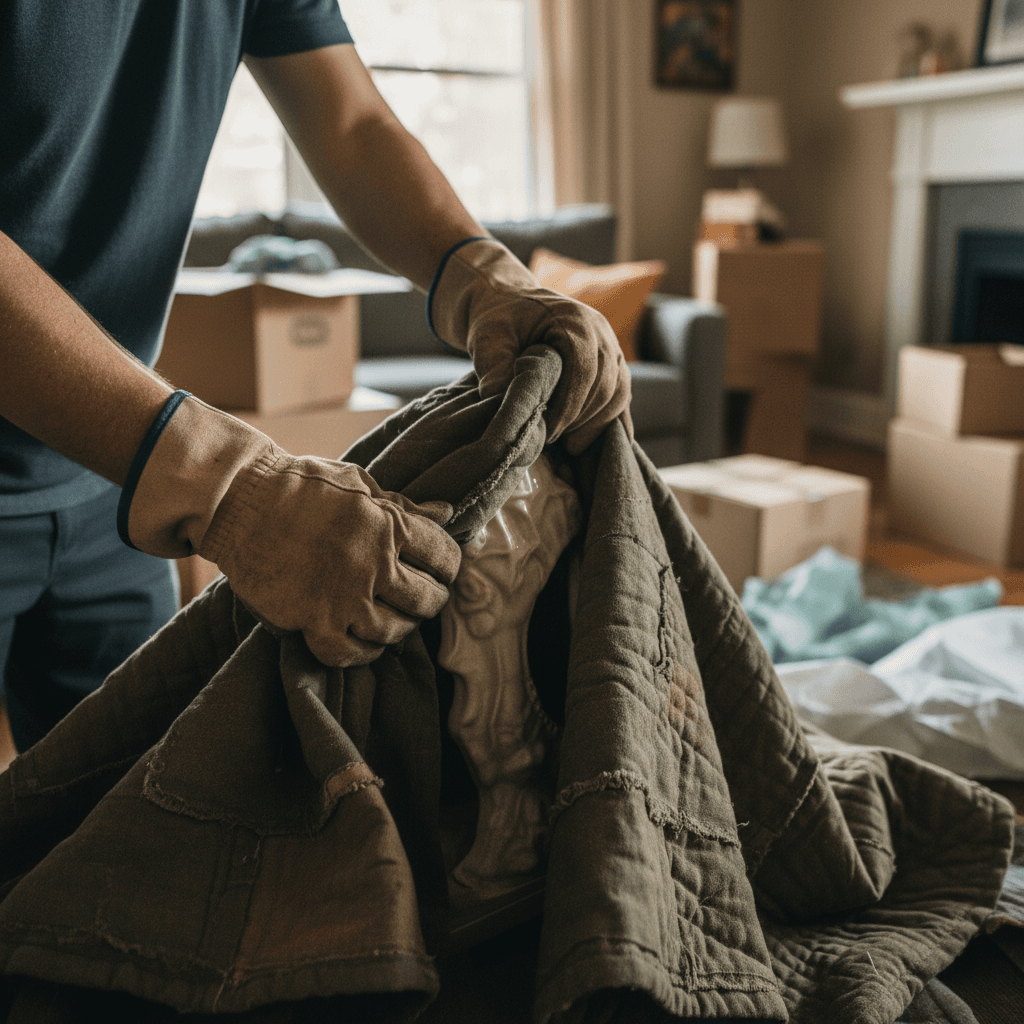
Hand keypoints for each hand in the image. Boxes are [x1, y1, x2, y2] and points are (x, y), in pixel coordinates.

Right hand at [121, 395, 461, 665]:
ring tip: (395, 620)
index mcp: (390, 525)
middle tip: (424, 599)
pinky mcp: (313, 621)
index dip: (449, 566)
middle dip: (432, 600)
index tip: (441, 571)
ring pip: (393, 631)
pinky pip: (349, 653)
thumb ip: (403, 504)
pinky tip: (363, 642)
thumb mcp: (359, 483)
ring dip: (400, 628)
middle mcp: (374, 565)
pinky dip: (362, 653)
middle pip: (426, 600)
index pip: (444, 556)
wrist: (239, 502)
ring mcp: (344, 597)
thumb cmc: (300, 485)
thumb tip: (447, 511)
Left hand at [429, 238, 631, 454]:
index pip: (584, 366)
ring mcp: (610, 344)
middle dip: (583, 419)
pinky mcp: (612, 361)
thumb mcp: (487, 340)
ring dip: (598, 423)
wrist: (510, 304)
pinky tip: (598, 443)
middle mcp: (599, 329)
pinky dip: (612, 419)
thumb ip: (493, 369)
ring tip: (571, 446)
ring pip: (619, 391)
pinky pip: (622, 393)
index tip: (550, 431)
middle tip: (557, 443)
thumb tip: (501, 405)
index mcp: (572, 318)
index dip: (570, 403)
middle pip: (607, 382)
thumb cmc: (498, 321)